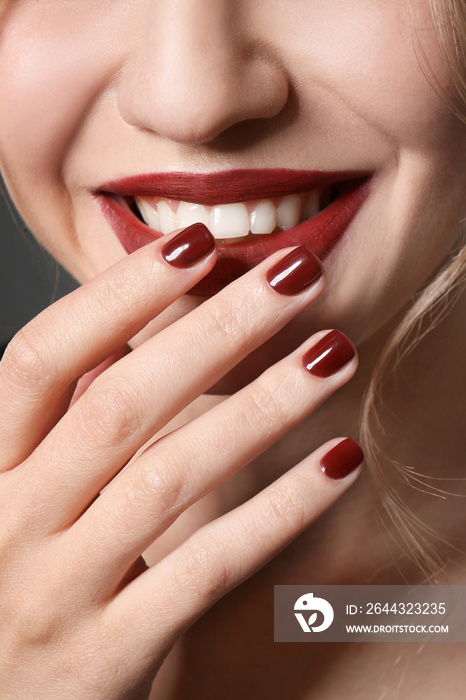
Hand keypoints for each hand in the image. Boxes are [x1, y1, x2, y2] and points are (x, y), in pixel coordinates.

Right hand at [0, 224, 361, 698]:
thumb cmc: (21, 582)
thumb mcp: (21, 496)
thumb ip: (67, 424)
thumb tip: (129, 331)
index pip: (40, 358)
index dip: (114, 295)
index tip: (192, 243)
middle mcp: (10, 523)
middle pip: (118, 404)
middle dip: (215, 330)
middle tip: (296, 277)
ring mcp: (56, 593)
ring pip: (168, 477)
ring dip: (262, 406)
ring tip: (334, 353)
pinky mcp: (108, 656)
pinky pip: (206, 570)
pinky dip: (278, 511)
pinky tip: (339, 462)